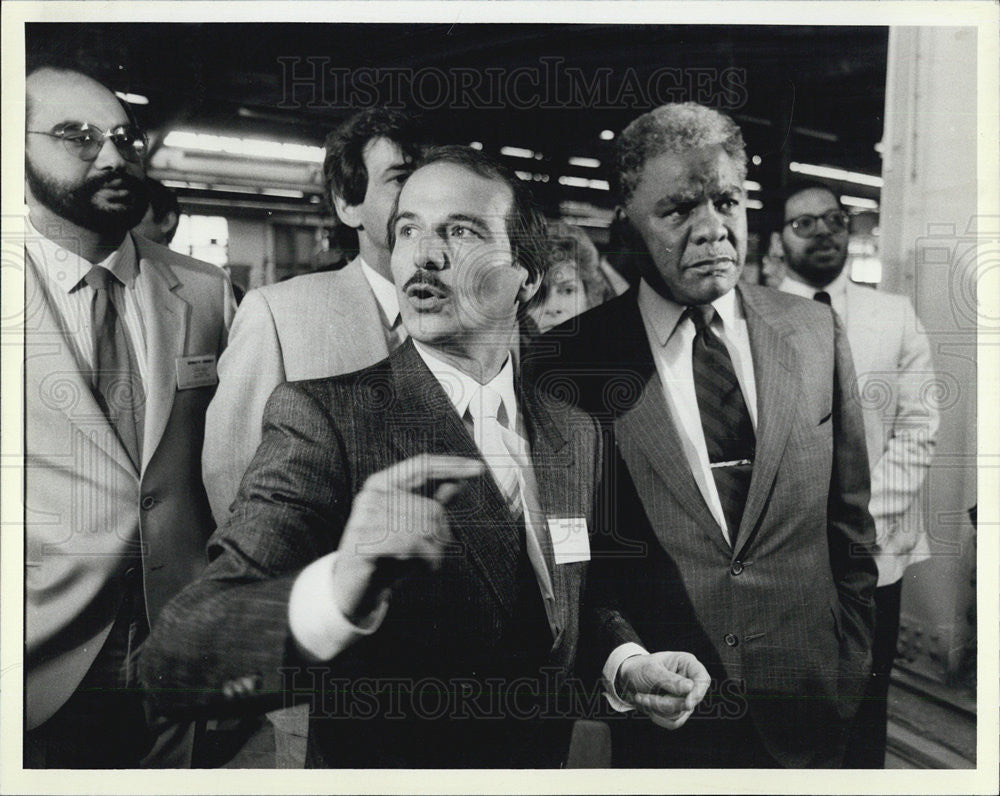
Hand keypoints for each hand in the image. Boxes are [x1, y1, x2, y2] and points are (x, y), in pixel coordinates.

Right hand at [331, 454, 483, 623]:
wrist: (353, 589)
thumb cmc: (386, 554)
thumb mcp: (412, 526)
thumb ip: (432, 503)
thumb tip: (457, 483)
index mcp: (382, 484)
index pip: (422, 465)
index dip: (452, 465)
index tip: (478, 469)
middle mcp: (372, 495)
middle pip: (432, 507)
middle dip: (441, 536)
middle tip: (430, 555)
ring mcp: (365, 517)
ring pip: (425, 529)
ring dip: (432, 553)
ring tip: (418, 563)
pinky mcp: (364, 541)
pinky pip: (412, 545)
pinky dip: (424, 561)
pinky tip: (415, 569)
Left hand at [616, 651, 710, 729]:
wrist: (627, 680)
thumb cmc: (640, 669)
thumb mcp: (651, 670)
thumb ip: (671, 680)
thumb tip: (690, 687)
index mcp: (687, 664)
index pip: (703, 679)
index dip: (698, 693)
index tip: (687, 703)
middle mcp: (689, 681)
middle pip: (689, 701)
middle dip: (663, 702)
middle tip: (642, 697)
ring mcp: (685, 698)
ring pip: (679, 713)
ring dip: (657, 709)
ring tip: (641, 698)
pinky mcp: (678, 711)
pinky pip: (674, 722)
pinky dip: (658, 717)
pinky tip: (647, 706)